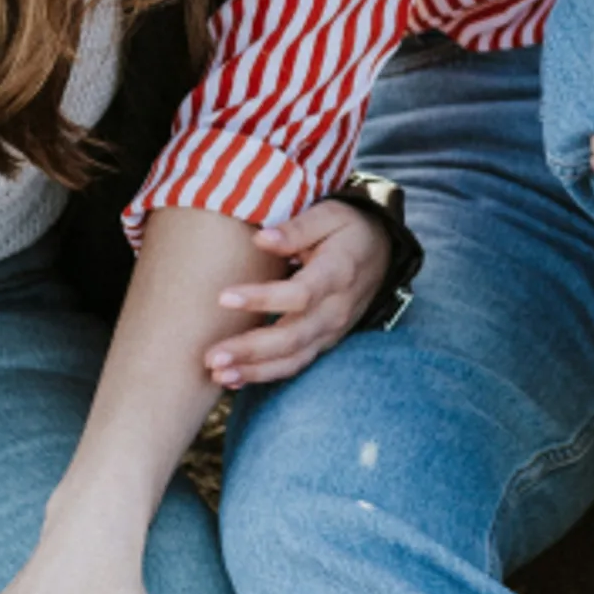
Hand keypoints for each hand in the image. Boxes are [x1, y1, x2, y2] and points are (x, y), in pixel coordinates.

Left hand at [206, 199, 390, 387]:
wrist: (382, 251)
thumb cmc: (347, 229)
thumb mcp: (329, 215)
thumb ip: (297, 228)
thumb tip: (261, 239)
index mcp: (338, 273)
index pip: (300, 294)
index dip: (263, 298)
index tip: (223, 297)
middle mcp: (337, 309)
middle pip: (293, 336)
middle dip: (251, 350)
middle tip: (212, 356)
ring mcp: (332, 330)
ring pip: (294, 358)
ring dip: (255, 370)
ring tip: (218, 374)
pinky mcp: (324, 341)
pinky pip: (295, 363)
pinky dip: (265, 375)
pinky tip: (234, 378)